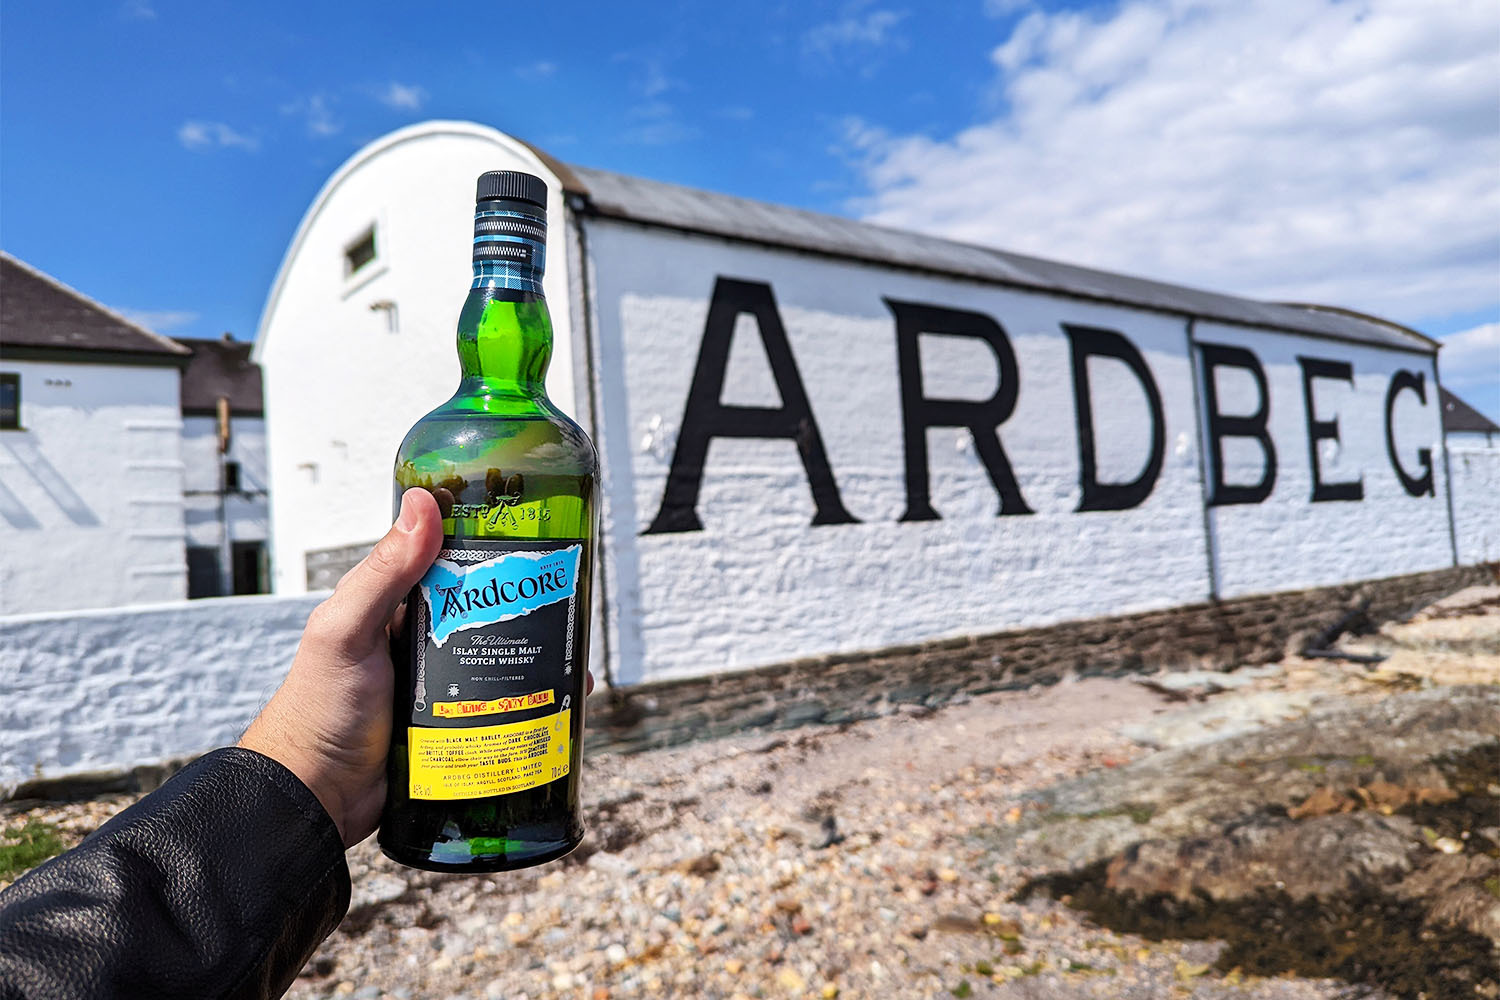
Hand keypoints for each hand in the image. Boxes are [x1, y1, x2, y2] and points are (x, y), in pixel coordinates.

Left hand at [240, 488, 593, 847]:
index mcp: (393, 605)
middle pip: (486, 609)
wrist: (317, 798)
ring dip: (538, 652)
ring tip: (574, 647)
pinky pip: (505, 703)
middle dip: (526, 603)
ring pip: (502, 656)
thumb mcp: (346, 629)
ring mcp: (442, 682)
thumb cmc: (318, 711)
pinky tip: (565, 697)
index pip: (448, 560)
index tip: (534, 534)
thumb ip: (383, 572)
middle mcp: (422, 638)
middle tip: (568, 595)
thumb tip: (422, 504)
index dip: (489, 545)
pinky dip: (535, 698)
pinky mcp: (459, 723)